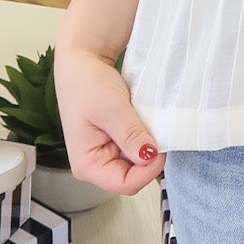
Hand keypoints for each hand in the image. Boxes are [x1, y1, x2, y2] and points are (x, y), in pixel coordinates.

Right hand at [54, 44, 164, 197]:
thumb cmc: (85, 82)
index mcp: (86, 164)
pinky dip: (146, 135)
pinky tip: (144, 120)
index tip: (161, 147)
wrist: (82, 59)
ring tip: (145, 121)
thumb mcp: (112, 109)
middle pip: (133, 175)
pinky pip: (137, 147)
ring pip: (138, 162)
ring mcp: (106, 154)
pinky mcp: (115, 142)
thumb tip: (150, 157)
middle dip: (149, 156)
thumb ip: (131, 136)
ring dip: (148, 144)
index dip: (148, 170)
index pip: (125, 184)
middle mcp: (95, 164)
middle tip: (154, 129)